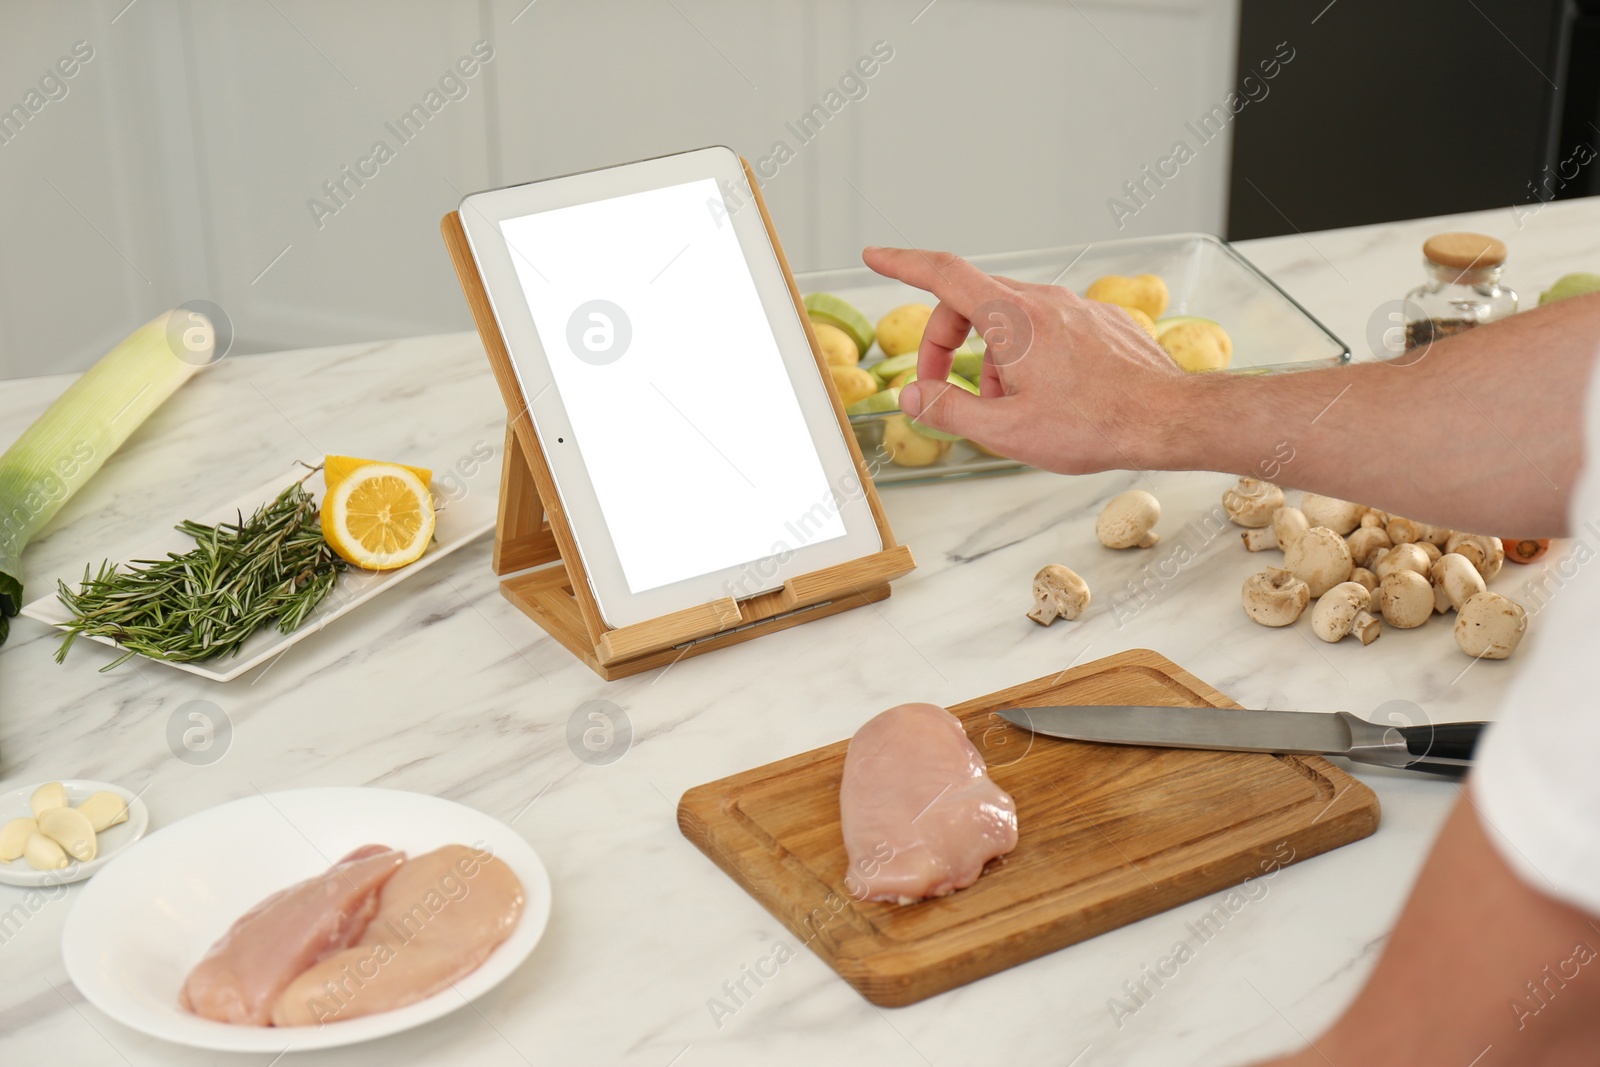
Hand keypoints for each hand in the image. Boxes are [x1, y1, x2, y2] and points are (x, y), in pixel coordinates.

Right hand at [861, 246, 1186, 474]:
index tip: (876, 255)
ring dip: (991, 361)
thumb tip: (911, 396)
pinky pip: (1048, 329)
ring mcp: (1075, 307)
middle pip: (972, 303)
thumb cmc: (1093, 426)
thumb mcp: (1004, 431)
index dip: (903, 263)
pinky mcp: (1100, 322)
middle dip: (945, 344)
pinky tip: (1051, 398)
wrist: (1168, 419)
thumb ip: (947, 409)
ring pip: (1011, 322)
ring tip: (1010, 410)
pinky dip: (1029, 358)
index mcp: (1012, 318)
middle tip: (939, 392)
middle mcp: (1042, 300)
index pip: (943, 274)